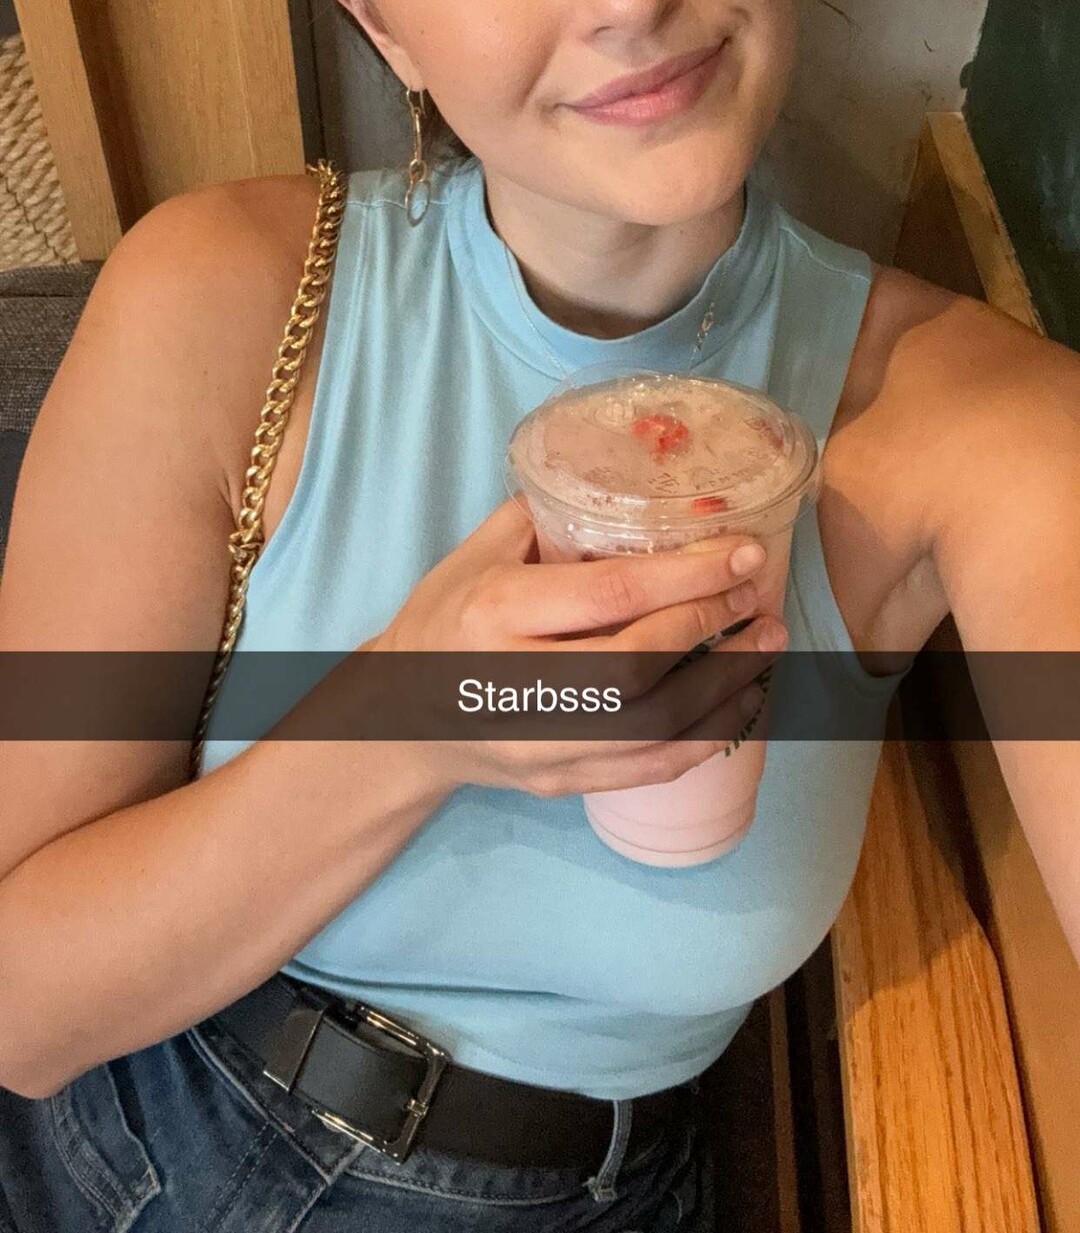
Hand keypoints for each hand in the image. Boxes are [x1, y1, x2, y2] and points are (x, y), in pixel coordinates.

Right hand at [374, 496, 786, 797]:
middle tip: (759, 597)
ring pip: (652, 725)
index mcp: (493, 612)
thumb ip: (546, 518)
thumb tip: (636, 483)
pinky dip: (705, 735)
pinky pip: (648, 768)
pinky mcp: (559, 782)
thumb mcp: (475, 553)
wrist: (399, 718)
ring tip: (767, 645)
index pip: (608, 596)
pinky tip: (740, 701)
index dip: (686, 575)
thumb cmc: (444, 617)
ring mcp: (538, 743)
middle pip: (636, 665)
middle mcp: (513, 684)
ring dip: (724, 686)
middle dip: (710, 628)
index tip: (743, 553)